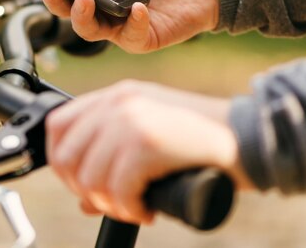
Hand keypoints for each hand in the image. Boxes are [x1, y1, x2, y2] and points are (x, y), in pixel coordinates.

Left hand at [45, 80, 251, 223]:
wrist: (246, 136)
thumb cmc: (201, 141)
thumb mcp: (150, 137)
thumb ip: (114, 156)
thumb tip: (84, 199)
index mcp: (118, 95)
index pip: (59, 125)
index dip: (63, 162)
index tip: (83, 183)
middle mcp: (119, 102)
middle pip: (65, 156)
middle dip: (83, 190)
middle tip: (112, 201)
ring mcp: (132, 119)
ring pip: (89, 179)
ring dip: (110, 205)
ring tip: (134, 207)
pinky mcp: (147, 142)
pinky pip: (117, 191)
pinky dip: (130, 210)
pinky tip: (148, 209)